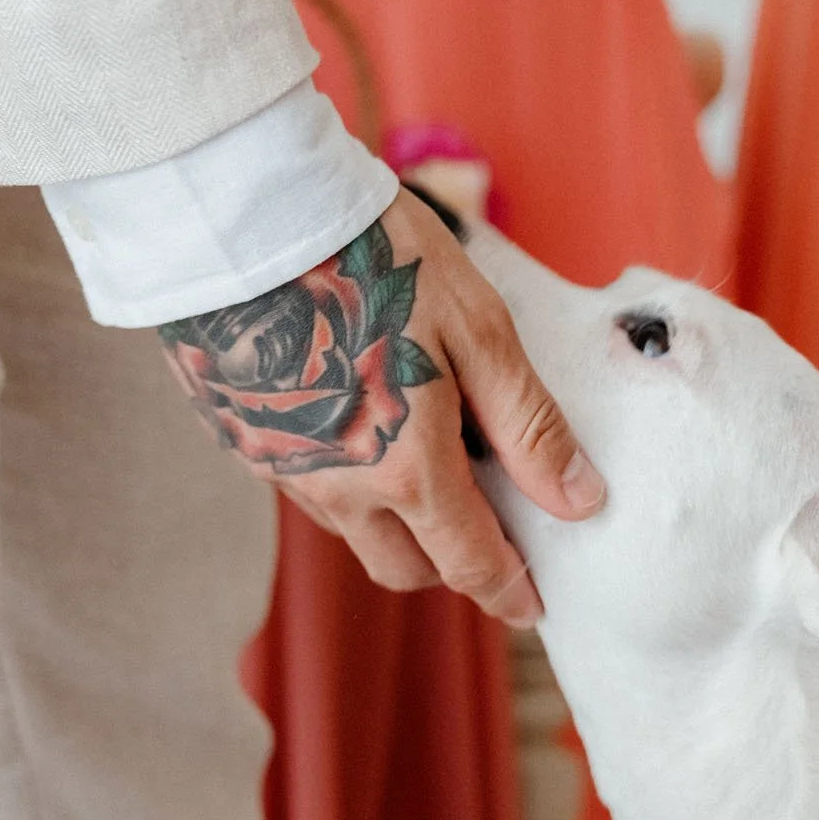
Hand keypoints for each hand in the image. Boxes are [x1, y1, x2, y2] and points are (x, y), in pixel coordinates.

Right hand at [158, 189, 601, 625]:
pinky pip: (305, 488)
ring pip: (351, 530)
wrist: (245, 214)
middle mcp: (339, 489)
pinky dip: (343, 483)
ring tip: (421, 470)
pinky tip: (356, 427)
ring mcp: (281, 469)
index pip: (467, 564)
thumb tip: (578, 500)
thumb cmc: (375, 257)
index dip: (507, 592)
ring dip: (392, 524)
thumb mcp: (478, 331)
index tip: (532, 605)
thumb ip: (528, 425)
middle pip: (403, 568)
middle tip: (483, 535)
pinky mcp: (240, 438)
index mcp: (406, 468)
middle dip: (448, 565)